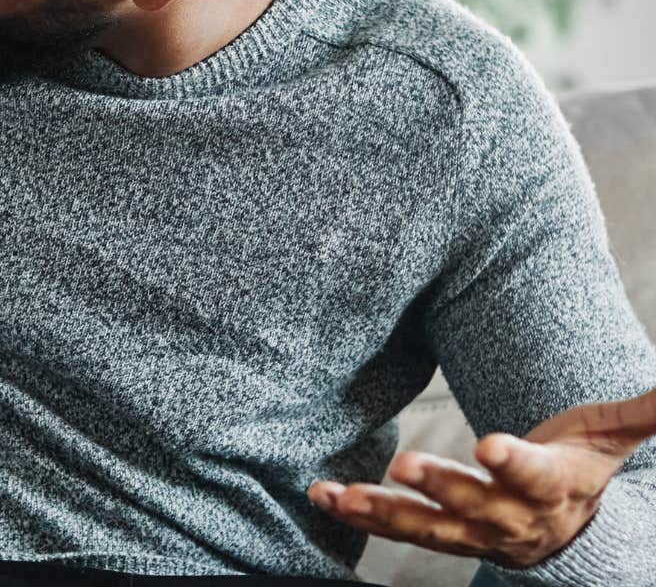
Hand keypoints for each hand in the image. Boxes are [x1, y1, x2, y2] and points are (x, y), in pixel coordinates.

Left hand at [309, 387, 655, 567]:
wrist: (567, 534)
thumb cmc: (579, 468)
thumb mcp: (608, 437)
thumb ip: (640, 412)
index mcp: (553, 488)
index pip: (535, 477)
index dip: (515, 464)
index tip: (490, 444)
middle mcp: (510, 518)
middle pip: (475, 506)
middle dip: (441, 488)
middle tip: (403, 465)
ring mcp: (471, 533)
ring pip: (426, 528)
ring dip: (382, 513)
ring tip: (341, 495)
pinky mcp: (437, 535)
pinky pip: (394, 529)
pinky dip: (357, 515)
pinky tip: (323, 496)